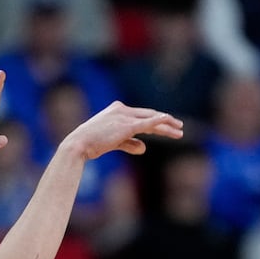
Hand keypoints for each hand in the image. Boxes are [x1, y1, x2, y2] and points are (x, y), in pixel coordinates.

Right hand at [62, 102, 182, 160]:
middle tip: (180, 127)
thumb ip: (129, 143)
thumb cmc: (91, 144)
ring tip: (179, 131)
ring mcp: (124, 117)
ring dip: (167, 126)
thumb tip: (144, 148)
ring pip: (151, 120)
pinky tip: (167, 119)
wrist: (79, 144)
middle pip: (150, 116)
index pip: (142, 115)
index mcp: (118, 110)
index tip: (168, 125)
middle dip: (166, 122)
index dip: (156, 120)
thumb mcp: (113, 143)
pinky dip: (158, 121)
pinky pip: (146, 123)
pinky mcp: (126, 126)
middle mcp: (122, 110)